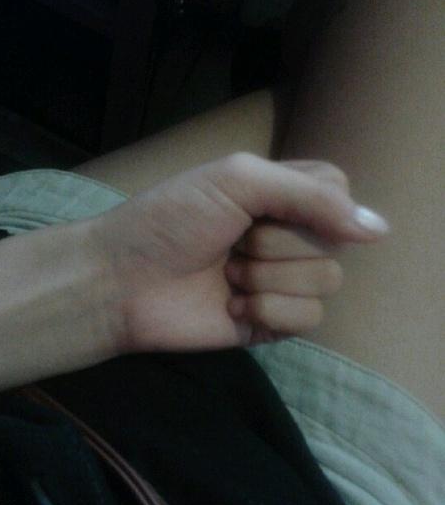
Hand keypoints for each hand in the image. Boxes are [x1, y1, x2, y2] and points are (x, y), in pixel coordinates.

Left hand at [94, 154, 388, 352]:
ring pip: (326, 280)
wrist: (123, 280)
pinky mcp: (272, 324)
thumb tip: (381, 230)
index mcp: (282, 195)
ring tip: (226, 276)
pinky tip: (231, 307)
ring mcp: (282, 282)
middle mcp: (289, 236)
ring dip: (269, 277)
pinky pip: (309, 318)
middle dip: (277, 243)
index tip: (265, 207)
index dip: (314, 203)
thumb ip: (309, 194)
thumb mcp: (237, 180)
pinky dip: (269, 311)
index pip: (339, 193)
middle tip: (231, 244)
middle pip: (335, 240)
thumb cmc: (171, 220)